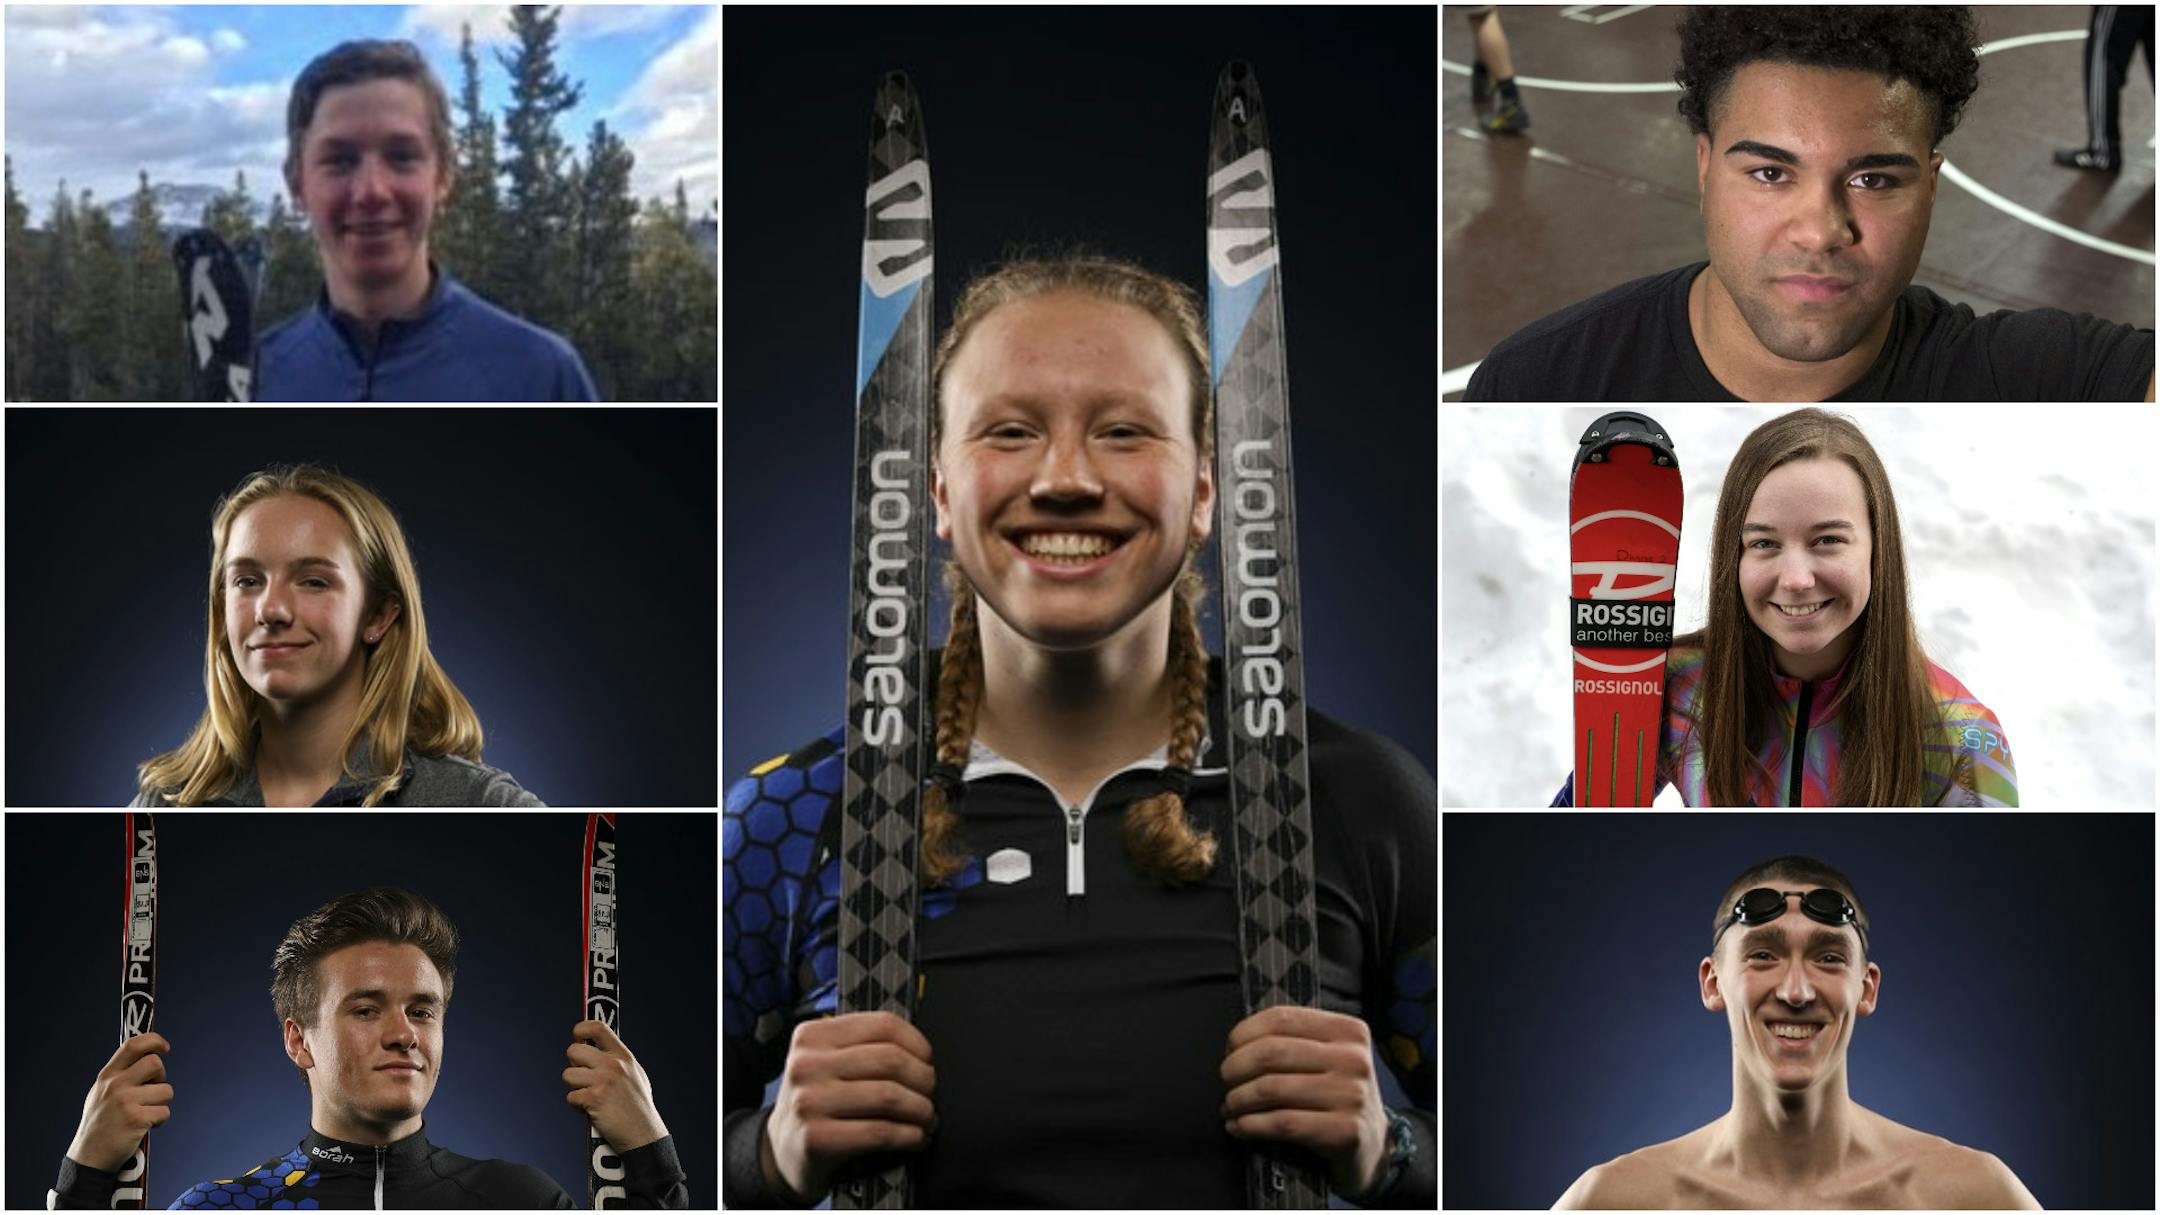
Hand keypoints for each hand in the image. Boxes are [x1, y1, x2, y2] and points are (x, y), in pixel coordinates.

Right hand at [66, 1033, 173, 1173]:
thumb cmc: (100, 1124)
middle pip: (156, 1064)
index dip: (153, 1041)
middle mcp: (115, 1085)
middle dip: (160, 1078)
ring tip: (144, 1114)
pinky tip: (143, 1127)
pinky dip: (159, 1120)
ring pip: (166, 1090)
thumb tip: (147, 1053)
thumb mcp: (101, 1093)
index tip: (164, 1047)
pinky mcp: (137, 1119)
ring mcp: (126, 1101)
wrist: (90, 1157)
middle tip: (152, 1092)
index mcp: (107, 1076)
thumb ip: (120, 1075)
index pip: (132, 1045)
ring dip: (160, 1103)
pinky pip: (164, 1112)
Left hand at [563, 1020, 668, 1153]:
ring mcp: (603, 1080)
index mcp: (624, 1056)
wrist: (644, 1135)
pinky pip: (571, 1097)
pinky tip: (591, 1110)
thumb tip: (597, 1049)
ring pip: (568, 1075)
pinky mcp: (594, 1098)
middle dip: (573, 1065)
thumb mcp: (635, 1075)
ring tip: (589, 1097)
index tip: (578, 1037)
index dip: (581, 1029)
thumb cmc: (638, 1108)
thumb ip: (618, 1061)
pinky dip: (577, 1106)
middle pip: (573, 1050)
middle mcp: (613, 1064)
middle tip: (583, 1078)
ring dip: (574, 1088)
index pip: (598, 1027)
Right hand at [761, 1012, 936, 1202]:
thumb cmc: (819, 1102)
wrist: (781, 1151)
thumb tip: (923, 1052)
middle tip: (931, 1094)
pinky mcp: (816, 1139)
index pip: (883, 1025)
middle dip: (924, 1080)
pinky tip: (916, 1138)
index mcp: (813, 1035)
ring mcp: (808, 1102)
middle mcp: (807, 1064)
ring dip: (921, 1110)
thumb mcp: (828, 1063)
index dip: (918, 1044)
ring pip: (889, 1096)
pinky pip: (880, 1132)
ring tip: (927, 1118)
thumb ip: (863, 1047)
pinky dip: (909, 1136)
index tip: (928, 1062)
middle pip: (890, 1060)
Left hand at [1220, 1006, 1390, 1197]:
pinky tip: (1239, 1128)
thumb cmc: (1336, 1096)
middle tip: (1226, 1083)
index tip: (1230, 1052)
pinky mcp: (1346, 1132)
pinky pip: (1283, 1123)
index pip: (1281, 1018)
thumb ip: (1293, 1041)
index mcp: (1348, 1030)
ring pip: (1272, 1088)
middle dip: (1235, 1069)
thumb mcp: (1327, 1058)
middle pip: (1271, 1052)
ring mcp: (1353, 1096)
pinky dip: (1250, 1125)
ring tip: (1229, 1108)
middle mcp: (1354, 1058)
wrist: (1373, 1146)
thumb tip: (1235, 1044)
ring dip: (1238, 1100)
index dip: (1243, 1034)